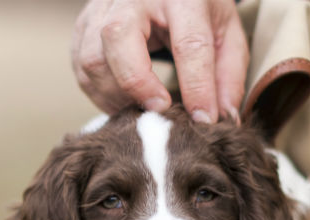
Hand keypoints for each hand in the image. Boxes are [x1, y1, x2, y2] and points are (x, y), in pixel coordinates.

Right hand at [71, 0, 248, 122]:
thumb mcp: (224, 33)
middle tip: (158, 110)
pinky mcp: (82, 27)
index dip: (196, 87)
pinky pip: (82, 70)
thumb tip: (222, 119)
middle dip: (137, 83)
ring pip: (92, 59)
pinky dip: (101, 94)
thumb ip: (228, 75)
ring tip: (139, 109)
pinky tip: (122, 100)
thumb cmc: (194, 10)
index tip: (203, 119)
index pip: (188, 43)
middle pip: (118, 38)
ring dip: (115, 94)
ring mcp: (99, 9)